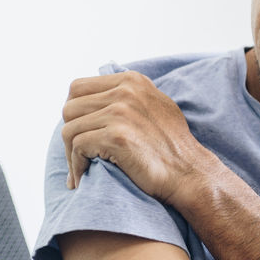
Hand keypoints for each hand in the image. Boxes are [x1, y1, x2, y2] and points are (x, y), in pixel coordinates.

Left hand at [61, 71, 215, 205]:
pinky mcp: (116, 136)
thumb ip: (129, 97)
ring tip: (80, 170)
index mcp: (132, 81)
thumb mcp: (155, 106)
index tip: (83, 133)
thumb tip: (96, 99)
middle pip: (69, 108)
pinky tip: (83, 177)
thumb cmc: (173, 147)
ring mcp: (121, 113)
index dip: (75, 113)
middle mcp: (126, 92)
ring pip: (69, 129)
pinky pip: (77, 147)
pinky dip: (76, 166)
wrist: (190, 173)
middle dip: (71, 134)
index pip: (78, 88)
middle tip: (79, 154)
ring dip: (71, 154)